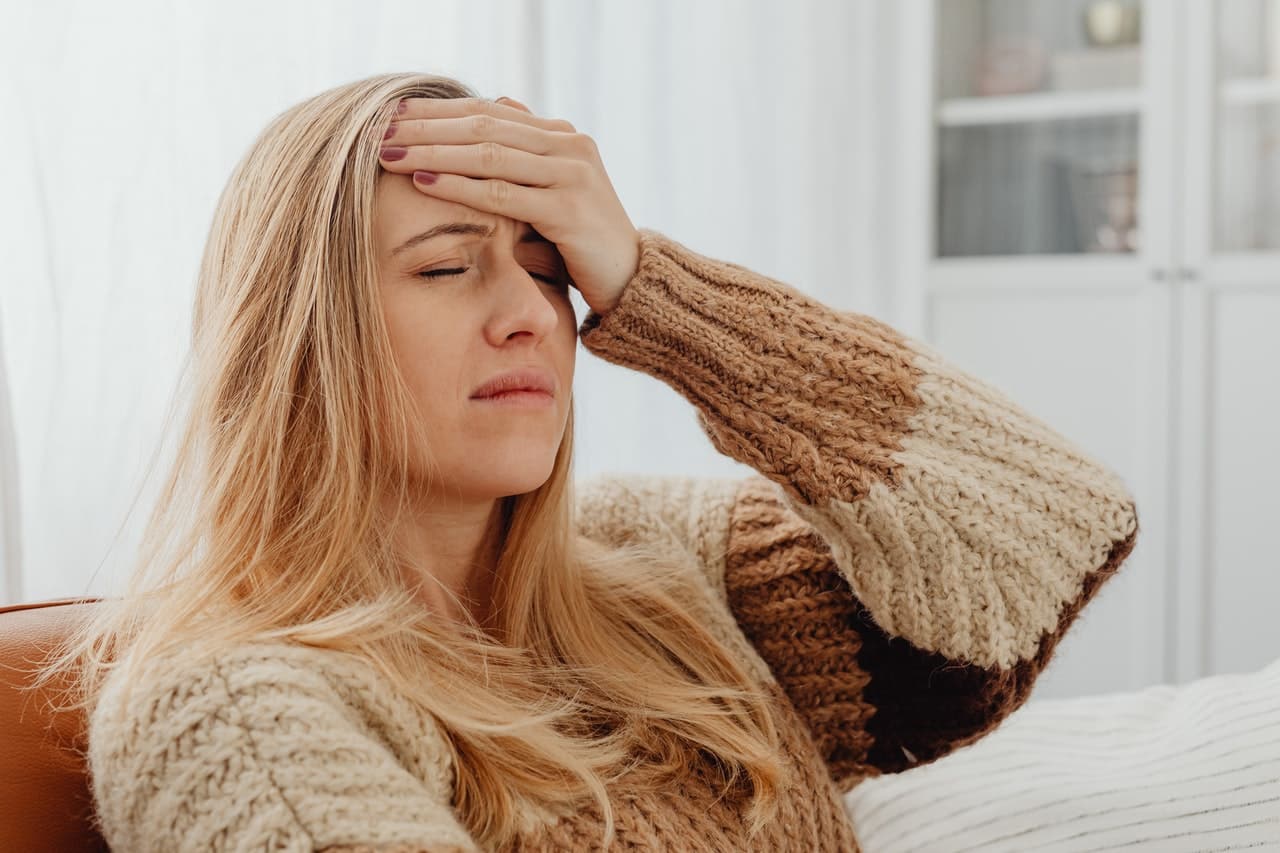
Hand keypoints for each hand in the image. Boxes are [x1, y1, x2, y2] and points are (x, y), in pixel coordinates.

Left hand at [378, 96, 639, 315]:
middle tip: (377, 130)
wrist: (631, 283)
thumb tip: (498, 104)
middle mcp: (570, 146)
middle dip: (426, 127)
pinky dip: (459, 186)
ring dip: (433, 151)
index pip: (487, 112)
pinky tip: (424, 182)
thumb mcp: (553, 193)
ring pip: (488, 154)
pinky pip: (503, 193)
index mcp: (562, 137)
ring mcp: (572, 176)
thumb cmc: (582, 244)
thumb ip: (528, 152)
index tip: (390, 116)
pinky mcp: (569, 210)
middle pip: (482, 126)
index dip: (437, 112)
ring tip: (389, 154)